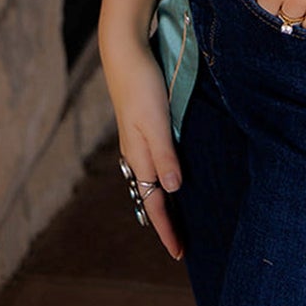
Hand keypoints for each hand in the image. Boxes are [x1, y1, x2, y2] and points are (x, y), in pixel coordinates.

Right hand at [100, 34, 183, 259]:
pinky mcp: (141, 124)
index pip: (153, 201)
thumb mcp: (155, 120)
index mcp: (138, 155)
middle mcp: (135, 152)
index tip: (179, 253)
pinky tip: (170, 173)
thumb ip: (164, 154)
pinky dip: (161, 177)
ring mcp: (137, 139)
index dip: (166, 228)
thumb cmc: (142, 84)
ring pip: (150, 179)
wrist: (124, 51)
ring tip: (176, 215)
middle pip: (150, 195)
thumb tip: (173, 189)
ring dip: (162, 199)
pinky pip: (152, 162)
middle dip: (164, 220)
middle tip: (180, 243)